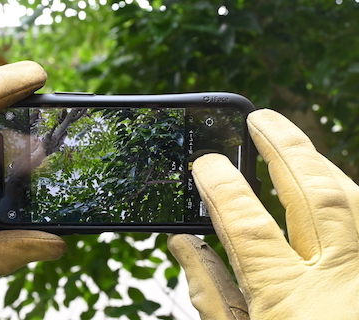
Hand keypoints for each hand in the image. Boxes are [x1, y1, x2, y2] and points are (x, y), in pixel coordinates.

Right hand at [168, 109, 358, 318]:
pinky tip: (324, 179)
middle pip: (312, 195)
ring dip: (317, 161)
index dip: (221, 187)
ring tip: (289, 139)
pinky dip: (342, 190)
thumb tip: (182, 244)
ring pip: (350, 196)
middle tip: (259, 119)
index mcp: (289, 302)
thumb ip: (210, 291)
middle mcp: (337, 280)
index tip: (203, 162)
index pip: (247, 225)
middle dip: (283, 148)